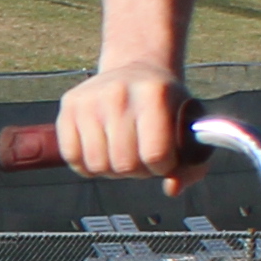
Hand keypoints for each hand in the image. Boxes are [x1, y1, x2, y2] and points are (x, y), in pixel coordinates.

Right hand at [54, 66, 191, 188]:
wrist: (137, 72)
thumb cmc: (165, 105)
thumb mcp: (186, 126)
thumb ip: (191, 164)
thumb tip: (172, 188)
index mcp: (155, 93)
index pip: (155, 154)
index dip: (162, 167)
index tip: (164, 159)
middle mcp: (119, 92)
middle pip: (125, 164)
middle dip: (138, 171)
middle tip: (142, 156)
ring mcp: (90, 99)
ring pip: (98, 165)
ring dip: (112, 170)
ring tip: (123, 153)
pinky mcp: (69, 105)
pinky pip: (73, 157)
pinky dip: (88, 165)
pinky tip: (102, 151)